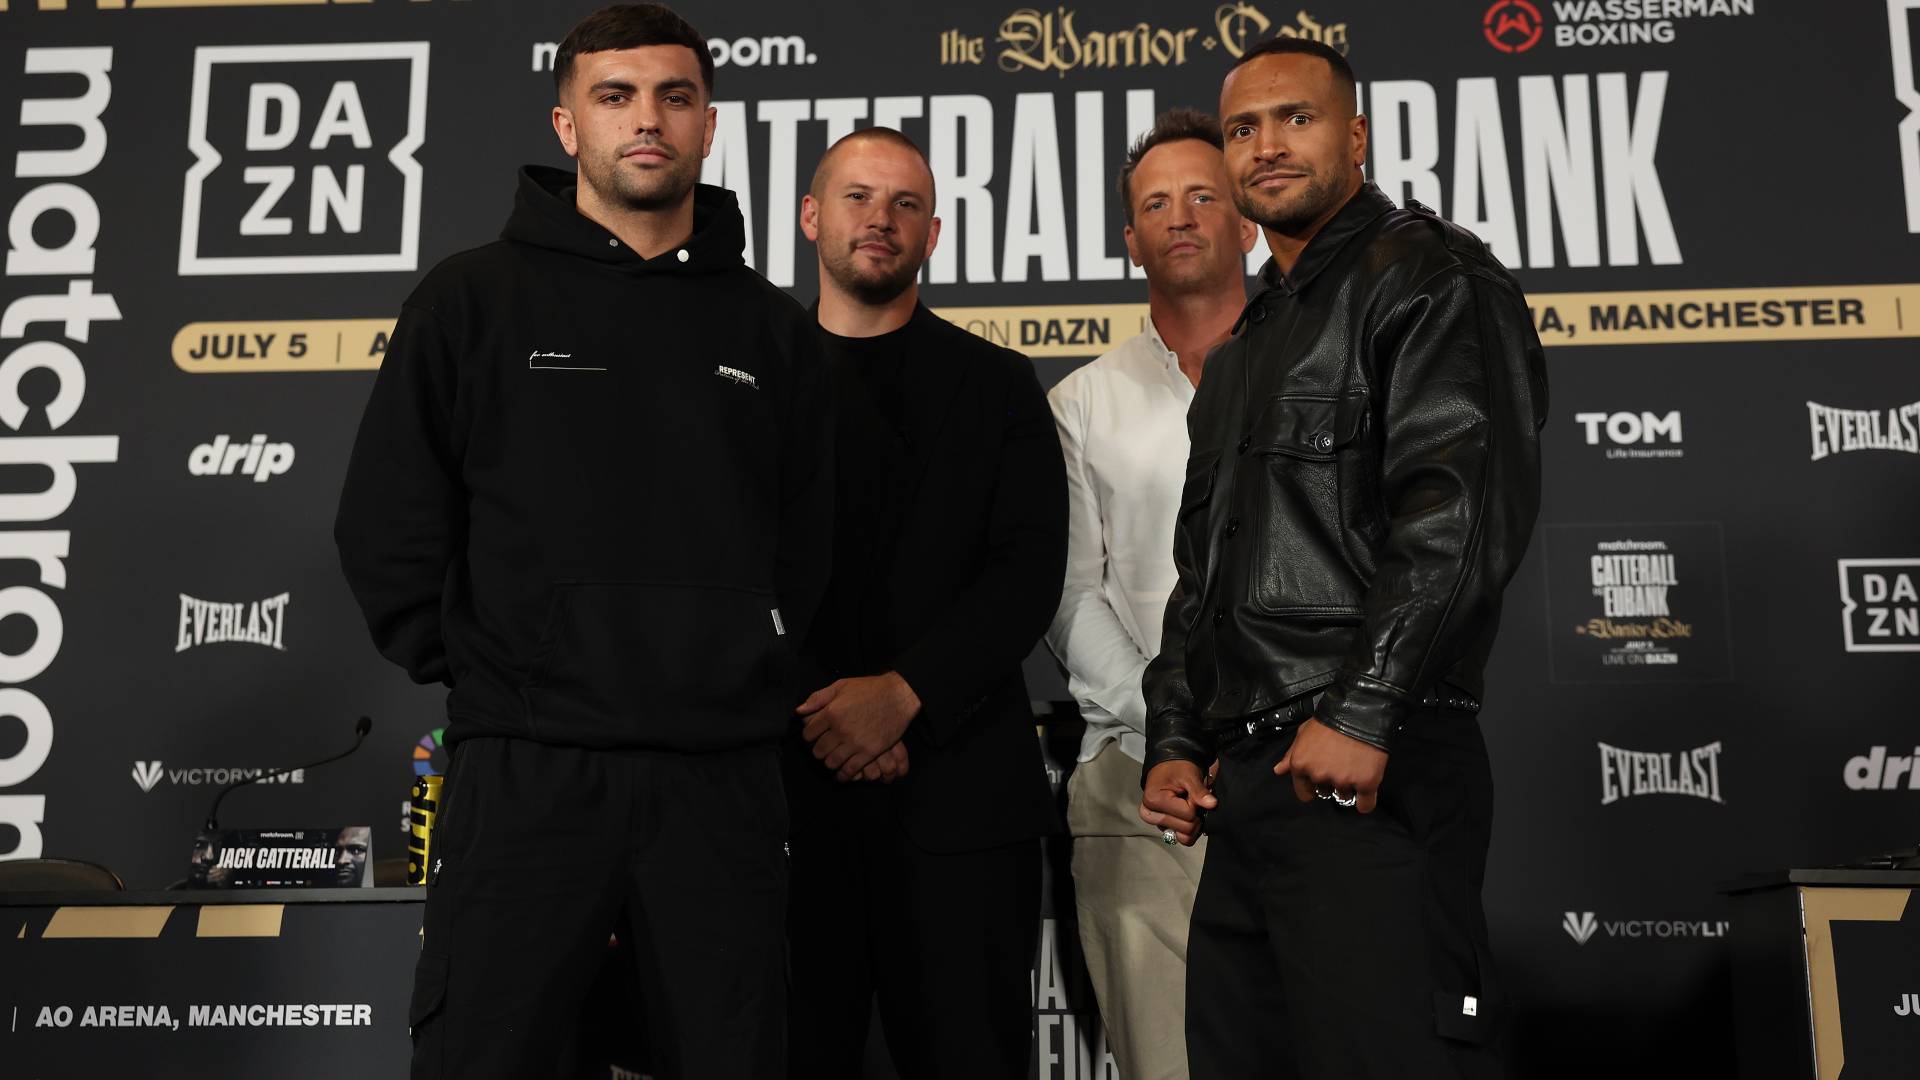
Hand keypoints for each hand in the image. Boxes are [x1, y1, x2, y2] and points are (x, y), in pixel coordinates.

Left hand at [797, 673, 920, 779]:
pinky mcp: (869, 752)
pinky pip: (850, 770)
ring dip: (830, 762)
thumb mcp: (841, 686)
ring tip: (834, 758)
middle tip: (824, 748)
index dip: (809, 736)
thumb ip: (818, 698)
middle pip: (818, 750)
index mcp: (831, 713)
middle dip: (819, 750)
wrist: (898, 696)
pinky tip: (843, 773)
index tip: (815, 736)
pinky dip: (844, 774)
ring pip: (832, 762)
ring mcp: (855, 743)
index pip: (808, 734)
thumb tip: (799, 711)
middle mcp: (840, 730)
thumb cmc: (870, 689)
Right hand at [1139, 760, 1217, 845]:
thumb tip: (1212, 804)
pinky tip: (1187, 815)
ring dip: (1192, 823)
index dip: (1195, 803)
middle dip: (1194, 815)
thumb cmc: (1178, 768)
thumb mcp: (1190, 775)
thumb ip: (1200, 791)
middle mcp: (1150, 815)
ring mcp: (1157, 823)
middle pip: (1185, 829)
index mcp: (1154, 801)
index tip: (1191, 792)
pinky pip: (1182, 838)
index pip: (1188, 814)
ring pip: (1184, 837)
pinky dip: (1189, 828)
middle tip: (1191, 799)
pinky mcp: (1163, 827)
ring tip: (1189, 806)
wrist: (1170, 765)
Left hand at [1274, 718, 1387, 813]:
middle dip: (1332, 782)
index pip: (1304, 793)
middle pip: (1325, 793)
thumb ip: (1291, 754)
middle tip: (1340, 764)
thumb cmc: (1331, 719)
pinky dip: (1367, 801)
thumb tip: (1279, 770)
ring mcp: (1342, 780)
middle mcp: (1319, 775)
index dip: (1313, 787)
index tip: (1321, 779)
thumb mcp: (1304, 732)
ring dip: (1350, 786)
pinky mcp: (1366, 782)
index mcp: (1301, 764)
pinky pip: (1366, 805)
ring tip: (1355, 765)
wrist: (1360, 711)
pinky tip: (1367, 789)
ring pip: (1345, 796)